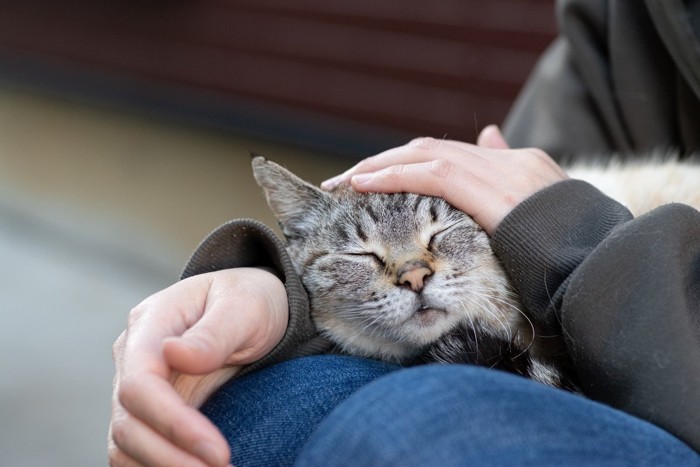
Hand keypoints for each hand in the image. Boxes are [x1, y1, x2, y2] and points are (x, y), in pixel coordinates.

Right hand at [109, 268, 288, 465]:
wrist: (254, 306)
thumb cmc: (251, 300)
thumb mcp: (245, 305)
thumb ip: (214, 332)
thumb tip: (174, 354)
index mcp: (151, 323)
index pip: (141, 383)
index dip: (173, 423)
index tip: (219, 453)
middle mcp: (134, 357)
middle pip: (127, 422)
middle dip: (171, 458)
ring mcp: (137, 386)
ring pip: (126, 445)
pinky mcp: (150, 411)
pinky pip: (140, 451)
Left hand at [322, 125, 566, 234]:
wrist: (600, 266)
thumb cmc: (570, 255)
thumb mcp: (540, 219)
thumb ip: (511, 186)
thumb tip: (492, 138)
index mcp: (519, 165)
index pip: (450, 155)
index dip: (410, 164)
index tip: (381, 178)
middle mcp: (508, 160)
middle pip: (431, 149)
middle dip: (386, 161)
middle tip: (350, 179)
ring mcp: (503, 171)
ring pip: (425, 154)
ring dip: (380, 166)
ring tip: (346, 181)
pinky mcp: (494, 190)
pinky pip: (432, 173)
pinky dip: (394, 175)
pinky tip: (363, 185)